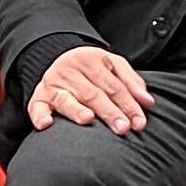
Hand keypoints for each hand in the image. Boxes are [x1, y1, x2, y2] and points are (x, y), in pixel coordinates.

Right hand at [30, 43, 153, 132]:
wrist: (57, 57)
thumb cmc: (91, 67)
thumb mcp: (112, 64)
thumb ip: (131, 81)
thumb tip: (149, 102)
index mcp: (91, 61)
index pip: (114, 86)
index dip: (128, 104)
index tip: (139, 122)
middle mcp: (70, 72)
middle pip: (93, 94)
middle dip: (109, 112)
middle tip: (122, 127)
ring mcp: (53, 85)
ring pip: (66, 99)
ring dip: (76, 110)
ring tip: (88, 119)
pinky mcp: (38, 97)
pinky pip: (36, 107)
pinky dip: (40, 116)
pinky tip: (47, 125)